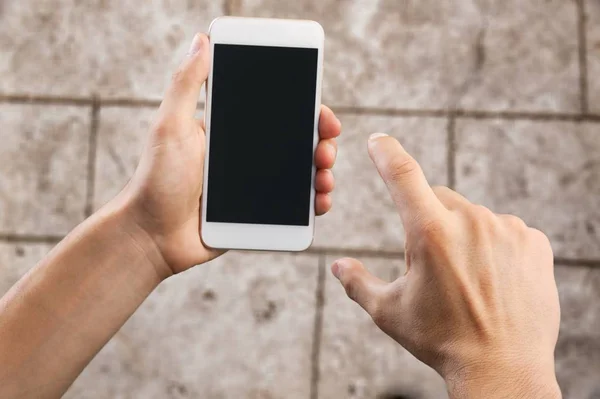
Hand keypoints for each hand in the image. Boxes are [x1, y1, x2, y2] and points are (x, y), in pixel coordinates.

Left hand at [111, 33, 340, 274]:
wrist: (151, 236)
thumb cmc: (155, 180)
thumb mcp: (170, 125)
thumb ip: (186, 84)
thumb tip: (202, 41)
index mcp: (231, 132)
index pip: (277, 114)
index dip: (305, 111)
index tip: (322, 113)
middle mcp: (247, 156)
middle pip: (297, 143)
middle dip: (321, 143)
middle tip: (326, 149)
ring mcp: (254, 186)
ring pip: (301, 174)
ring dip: (322, 173)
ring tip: (324, 179)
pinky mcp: (257, 214)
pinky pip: (293, 207)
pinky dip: (313, 203)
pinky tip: (319, 202)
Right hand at [331, 134, 560, 397]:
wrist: (502, 369)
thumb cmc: (440, 339)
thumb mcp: (389, 311)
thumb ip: (357, 282)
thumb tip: (337, 266)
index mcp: (429, 232)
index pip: (402, 174)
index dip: (386, 153)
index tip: (378, 140)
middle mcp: (470, 221)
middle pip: (438, 201)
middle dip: (429, 222)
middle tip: (433, 266)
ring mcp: (506, 229)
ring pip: (473, 218)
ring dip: (463, 236)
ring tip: (467, 280)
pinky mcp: (533, 242)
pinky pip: (505, 231)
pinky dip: (495, 247)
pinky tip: (494, 279)